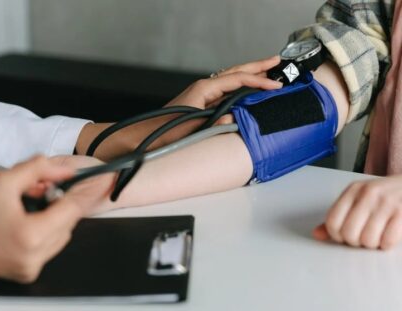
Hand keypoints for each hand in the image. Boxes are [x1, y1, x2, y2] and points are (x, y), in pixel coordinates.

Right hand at [0, 156, 113, 282]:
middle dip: (61, 206)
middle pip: (69, 223)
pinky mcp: (30, 273)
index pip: (72, 209)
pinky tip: (27, 227)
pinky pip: (50, 249)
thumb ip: (39, 170)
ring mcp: (33, 268)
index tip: (101, 180)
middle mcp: (36, 256)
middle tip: (41, 195)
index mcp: (32, 234)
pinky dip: (46, 235)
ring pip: (62, 237)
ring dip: (55, 221)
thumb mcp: (5, 181)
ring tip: (30, 212)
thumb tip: (67, 171)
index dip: (86, 192)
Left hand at [167, 55, 282, 124]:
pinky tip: (247, 88)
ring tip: (267, 70)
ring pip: (231, 78)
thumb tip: (235, 118)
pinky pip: (226, 89)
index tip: (276, 85)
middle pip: (236, 71)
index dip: (259, 81)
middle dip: (257, 66)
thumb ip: (216, 122)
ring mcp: (202, 93)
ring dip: (250, 74)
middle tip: (276, 61)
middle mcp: (204, 87)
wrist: (148, 134)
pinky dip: (240, 85)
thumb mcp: (194, 127)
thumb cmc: (166, 131)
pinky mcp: (201, 101)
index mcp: (204, 88)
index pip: (238, 79)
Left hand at [313, 176, 401, 249]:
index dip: (336, 235)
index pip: (332, 221)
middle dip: (355, 241)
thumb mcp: (358, 200)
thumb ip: (338, 217)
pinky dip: (386, 244)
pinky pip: (387, 240)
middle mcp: (368, 193)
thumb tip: (317, 234)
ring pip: (368, 239)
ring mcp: (387, 202)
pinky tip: (388, 236)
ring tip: (376, 236)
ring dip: (371, 244)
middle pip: (349, 233)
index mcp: (353, 190)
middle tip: (362, 237)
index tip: (345, 236)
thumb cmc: (383, 197)